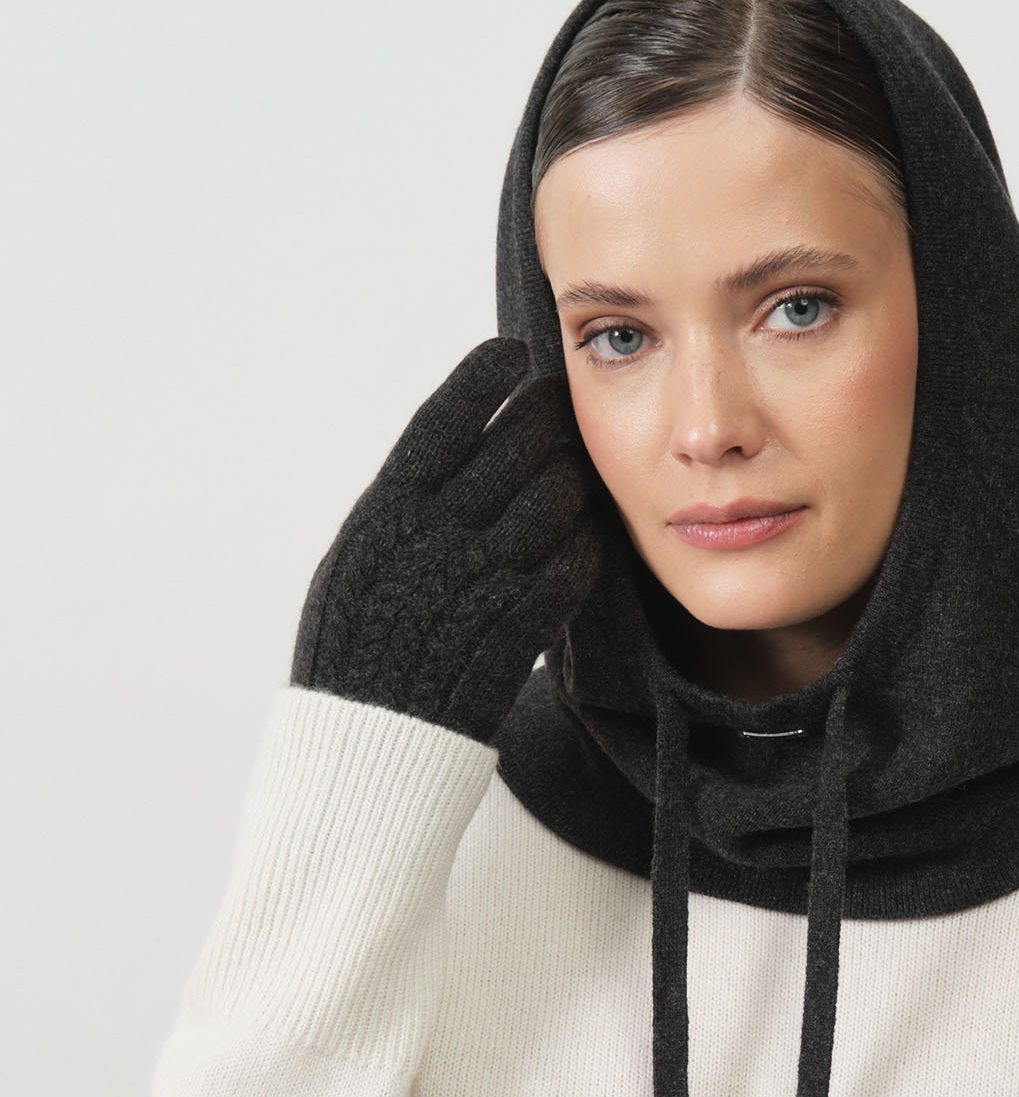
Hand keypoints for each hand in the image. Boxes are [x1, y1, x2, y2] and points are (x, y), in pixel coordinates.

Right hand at [290, 336, 606, 746]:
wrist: (368, 746)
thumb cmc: (356, 654)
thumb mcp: (355, 567)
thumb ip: (401, 510)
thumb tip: (446, 455)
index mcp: (383, 515)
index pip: (444, 422)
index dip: (483, 381)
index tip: (514, 350)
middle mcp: (432, 539)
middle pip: (509, 452)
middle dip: (543, 421)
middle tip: (560, 406)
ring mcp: (478, 583)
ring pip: (550, 505)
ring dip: (571, 484)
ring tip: (572, 477)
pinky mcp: (518, 629)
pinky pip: (569, 572)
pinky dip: (583, 550)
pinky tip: (585, 543)